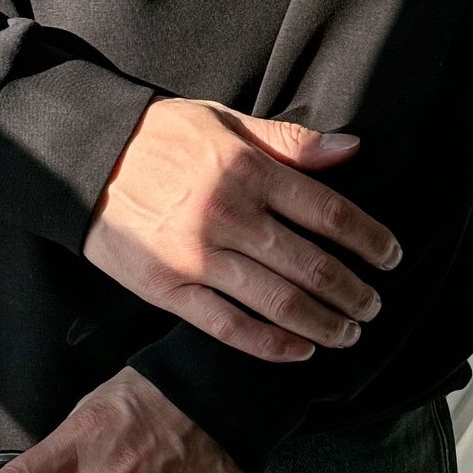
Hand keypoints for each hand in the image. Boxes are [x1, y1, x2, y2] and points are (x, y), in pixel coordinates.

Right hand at [82, 96, 402, 361]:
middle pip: (312, 265)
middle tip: (374, 306)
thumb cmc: (160, 136)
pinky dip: (271, 345)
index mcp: (249, 171)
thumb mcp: (226, 122)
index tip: (391, 257)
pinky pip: (229, 327)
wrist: (82, 160)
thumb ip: (290, 142)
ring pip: (278, 303)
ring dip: (324, 323)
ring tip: (349, 333)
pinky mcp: (168, 289)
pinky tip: (300, 351)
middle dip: (354, 292)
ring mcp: (197, 258)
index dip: (370, 240)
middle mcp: (229, 216)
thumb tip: (352, 148)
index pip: (330, 214)